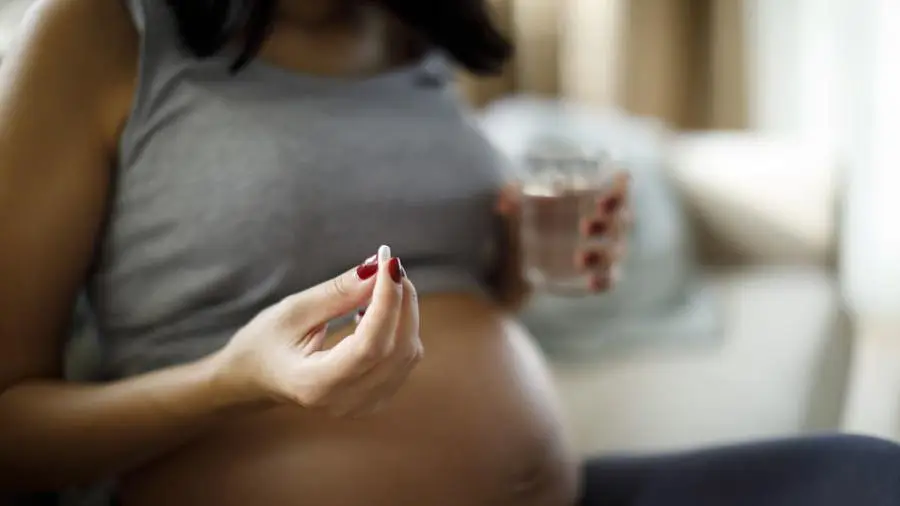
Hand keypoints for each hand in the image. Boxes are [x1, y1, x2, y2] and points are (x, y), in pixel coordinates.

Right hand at [212, 245, 422, 417]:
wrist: (255, 378)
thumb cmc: (265, 342)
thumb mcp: (294, 311)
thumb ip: (339, 292)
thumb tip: (378, 268)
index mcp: (316, 384)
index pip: (371, 344)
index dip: (387, 301)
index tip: (389, 262)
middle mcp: (345, 402)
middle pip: (397, 350)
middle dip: (402, 301)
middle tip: (389, 265)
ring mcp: (363, 406)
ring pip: (408, 355)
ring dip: (405, 312)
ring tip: (381, 284)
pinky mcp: (376, 399)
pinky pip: (405, 360)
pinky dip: (402, 328)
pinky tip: (378, 310)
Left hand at [492, 172, 632, 307]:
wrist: (508, 264)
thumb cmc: (519, 223)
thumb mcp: (513, 208)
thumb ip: (511, 197)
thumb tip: (508, 192)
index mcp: (588, 199)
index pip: (617, 191)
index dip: (618, 191)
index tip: (604, 194)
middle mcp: (601, 224)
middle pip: (623, 220)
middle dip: (610, 221)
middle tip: (584, 226)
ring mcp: (600, 251)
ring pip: (616, 251)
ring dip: (602, 254)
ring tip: (578, 259)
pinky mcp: (593, 276)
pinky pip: (610, 280)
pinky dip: (605, 281)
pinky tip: (590, 282)